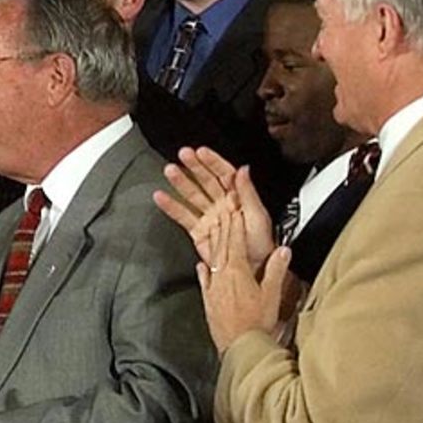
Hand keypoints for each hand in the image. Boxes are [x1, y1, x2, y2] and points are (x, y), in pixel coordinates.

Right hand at [154, 146, 273, 272]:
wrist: (253, 271)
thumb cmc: (262, 247)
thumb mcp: (259, 217)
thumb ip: (248, 193)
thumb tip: (243, 170)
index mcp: (239, 198)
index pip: (224, 174)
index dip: (212, 161)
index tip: (201, 152)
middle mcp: (223, 205)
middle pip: (206, 180)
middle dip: (194, 166)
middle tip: (182, 154)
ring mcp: (210, 217)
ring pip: (193, 195)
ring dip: (180, 182)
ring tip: (169, 171)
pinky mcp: (199, 231)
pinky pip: (183, 216)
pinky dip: (171, 207)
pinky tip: (161, 197)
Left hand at [197, 205, 290, 355]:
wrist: (240, 346)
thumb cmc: (257, 323)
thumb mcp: (272, 294)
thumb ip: (276, 270)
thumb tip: (283, 251)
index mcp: (237, 272)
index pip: (235, 242)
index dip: (235, 225)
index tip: (234, 211)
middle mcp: (221, 277)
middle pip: (221, 246)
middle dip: (223, 227)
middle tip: (222, 212)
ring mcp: (213, 288)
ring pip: (212, 259)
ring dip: (213, 243)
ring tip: (213, 231)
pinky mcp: (208, 301)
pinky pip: (204, 279)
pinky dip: (204, 269)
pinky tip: (201, 265)